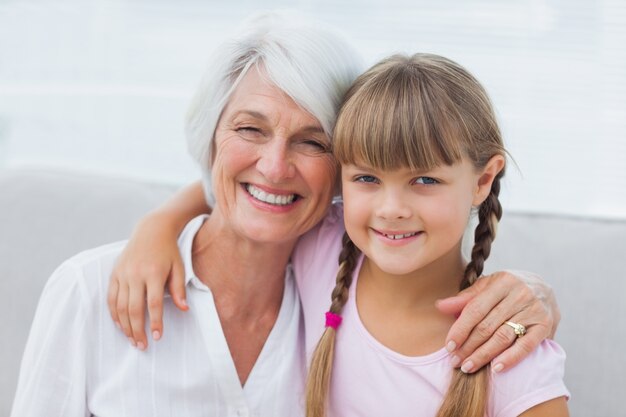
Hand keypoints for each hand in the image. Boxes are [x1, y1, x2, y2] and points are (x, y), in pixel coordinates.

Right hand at [107, 213, 187, 349]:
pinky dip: (114, 314)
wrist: (152, 230)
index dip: (155, 322)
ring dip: (125, 326)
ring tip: (132, 340)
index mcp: (153, 272)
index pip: (153, 304)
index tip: (157, 337)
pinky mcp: (114, 273)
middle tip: (142, 346)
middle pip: (133, 309)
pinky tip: (120, 325)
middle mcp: (135, 273)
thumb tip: (184, 309)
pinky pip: (111, 297)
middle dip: (137, 330)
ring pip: (119, 306)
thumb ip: (179, 289)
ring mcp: (122, 273)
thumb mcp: (179, 267)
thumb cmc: (169, 251)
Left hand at [436, 270, 559, 373]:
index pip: (475, 309)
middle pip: (487, 325)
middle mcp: (520, 294)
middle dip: (468, 346)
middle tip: (455, 361)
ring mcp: (534, 310)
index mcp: (502, 281)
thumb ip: (465, 298)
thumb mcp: (487, 286)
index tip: (449, 346)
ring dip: (483, 355)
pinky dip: (510, 358)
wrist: (545, 288)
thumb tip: (440, 306)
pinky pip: (526, 345)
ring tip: (468, 367)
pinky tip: (495, 368)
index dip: (460, 329)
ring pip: (503, 337)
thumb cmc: (508, 289)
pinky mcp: (546, 325)